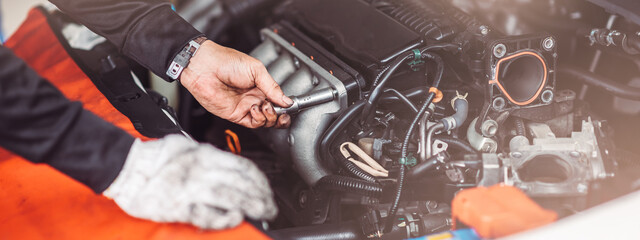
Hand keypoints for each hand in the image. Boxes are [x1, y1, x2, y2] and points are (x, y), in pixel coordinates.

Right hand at [103, 135, 277, 228]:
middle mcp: (200, 170)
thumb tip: (229, 165)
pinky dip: (222, 216)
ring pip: (229, 196)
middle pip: (240, 183)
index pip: (241, 166)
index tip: (266, 189)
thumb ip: (208, 156)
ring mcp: (190, 188)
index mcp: (204, 155)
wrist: (124, 169)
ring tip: (263, 212)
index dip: (258, 180)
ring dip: (250, 205)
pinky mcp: (178, 206)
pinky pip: (205, 213)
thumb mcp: (186, 146)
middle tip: (271, 206)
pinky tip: (235, 218)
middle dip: (260, 196)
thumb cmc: (153, 158)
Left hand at [180, 40, 291, 127]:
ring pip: (265, 122)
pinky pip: (253, 123)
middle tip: (280, 110)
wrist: (205, 67)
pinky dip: (258, 119)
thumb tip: (287, 100)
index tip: (291, 106)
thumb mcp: (256, 70)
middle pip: (274, 114)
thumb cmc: (226, 62)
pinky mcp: (236, 115)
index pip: (278, 100)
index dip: (286, 105)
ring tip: (265, 106)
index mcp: (261, 85)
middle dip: (281, 115)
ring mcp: (245, 107)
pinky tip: (256, 109)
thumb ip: (272, 87)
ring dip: (270, 117)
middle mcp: (254, 97)